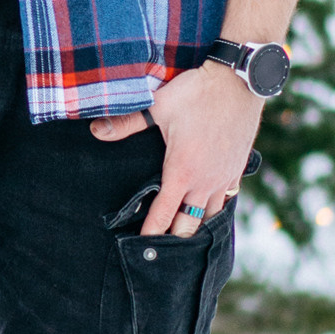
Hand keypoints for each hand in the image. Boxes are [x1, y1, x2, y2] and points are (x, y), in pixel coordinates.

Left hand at [90, 64, 264, 237]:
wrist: (238, 83)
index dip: (151, 234)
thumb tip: (96, 131)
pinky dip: (215, 207)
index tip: (142, 249)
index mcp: (182, 172)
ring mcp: (224, 177)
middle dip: (174, 239)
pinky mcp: (237, 169)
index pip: (163, 214)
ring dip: (196, 225)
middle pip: (189, 224)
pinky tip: (207, 208)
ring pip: (211, 215)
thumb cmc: (196, 93)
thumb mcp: (157, 106)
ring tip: (182, 234)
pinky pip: (227, 198)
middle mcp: (205, 182)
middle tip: (159, 250)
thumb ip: (126, 123)